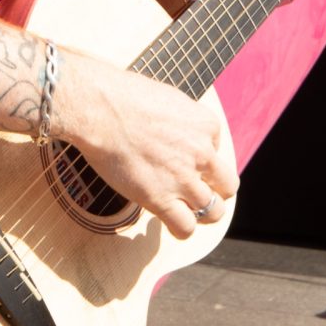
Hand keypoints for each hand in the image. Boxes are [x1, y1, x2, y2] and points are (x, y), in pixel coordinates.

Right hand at [52, 55, 235, 239]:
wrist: (99, 108)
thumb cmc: (122, 96)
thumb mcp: (167, 99)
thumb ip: (180, 120)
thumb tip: (175, 131)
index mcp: (206, 124)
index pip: (216, 149)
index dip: (196, 154)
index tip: (177, 155)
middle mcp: (202, 153)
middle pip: (227, 184)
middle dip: (214, 189)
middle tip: (195, 188)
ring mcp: (184, 178)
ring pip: (213, 211)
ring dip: (202, 213)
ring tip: (185, 210)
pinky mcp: (161, 199)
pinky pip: (185, 227)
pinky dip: (181, 229)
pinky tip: (170, 222)